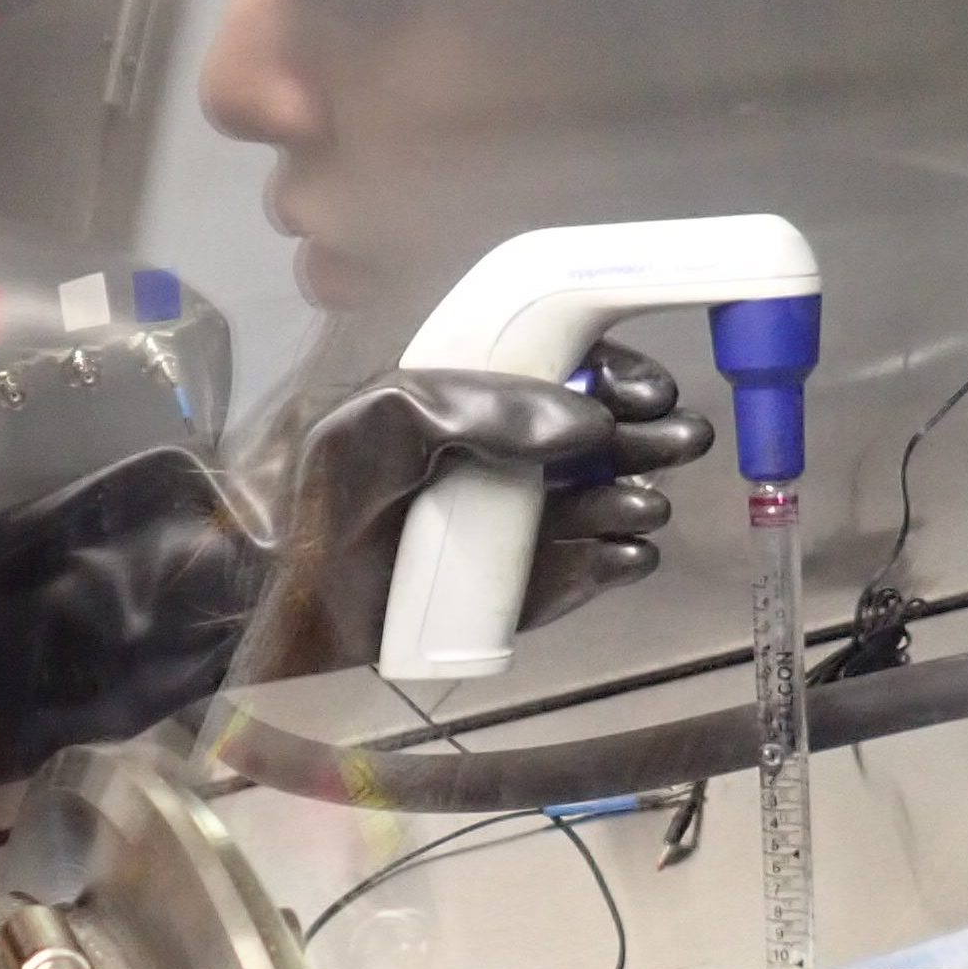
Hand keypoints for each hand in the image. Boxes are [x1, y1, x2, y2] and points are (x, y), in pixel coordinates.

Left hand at [230, 342, 713, 683]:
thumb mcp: (385, 419)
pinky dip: (618, 562)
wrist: (288, 599)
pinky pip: (590, 571)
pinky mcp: (528, 591)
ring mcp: (525, 525)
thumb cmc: (327, 496)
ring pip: (606, 503)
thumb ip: (480, 405)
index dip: (615, 370)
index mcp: (477, 399)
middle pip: (604, 436)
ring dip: (636, 497)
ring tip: (642, 503)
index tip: (648, 388)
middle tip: (679, 440)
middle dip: (648, 435)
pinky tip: (626, 554)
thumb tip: (585, 420)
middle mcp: (510, 457)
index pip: (567, 369)